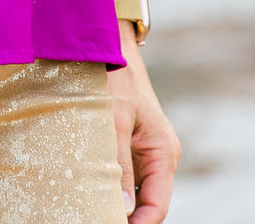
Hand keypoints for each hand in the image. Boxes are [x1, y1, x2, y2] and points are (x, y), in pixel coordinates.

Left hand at [107, 21, 181, 221]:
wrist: (110, 48)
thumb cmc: (115, 79)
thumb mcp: (115, 120)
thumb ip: (118, 163)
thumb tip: (122, 207)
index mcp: (164, 152)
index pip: (157, 205)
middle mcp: (160, 156)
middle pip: (147, 202)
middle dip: (127, 216)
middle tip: (94, 216)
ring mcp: (146, 152)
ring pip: (135, 191)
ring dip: (116, 201)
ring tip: (90, 208)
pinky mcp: (131, 146)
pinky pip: (124, 175)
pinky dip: (111, 185)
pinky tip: (90, 189)